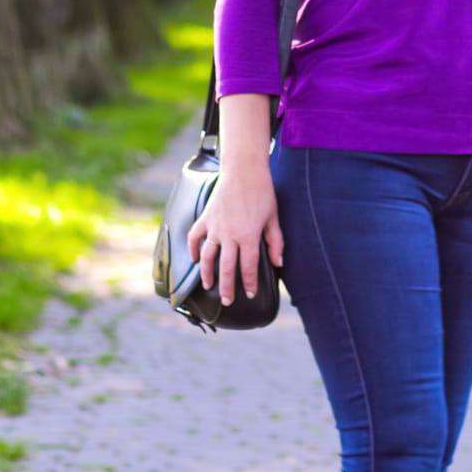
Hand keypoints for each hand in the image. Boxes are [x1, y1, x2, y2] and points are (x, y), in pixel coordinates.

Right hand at [185, 164, 282, 305]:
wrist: (244, 170)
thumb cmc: (262, 192)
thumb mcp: (273, 218)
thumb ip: (275, 242)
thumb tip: (279, 263)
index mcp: (248, 236)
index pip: (249, 267)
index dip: (250, 283)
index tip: (251, 294)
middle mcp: (230, 235)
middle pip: (227, 268)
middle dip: (227, 288)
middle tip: (228, 301)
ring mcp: (215, 227)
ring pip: (207, 257)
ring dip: (207, 274)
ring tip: (209, 286)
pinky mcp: (206, 218)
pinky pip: (195, 237)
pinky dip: (192, 249)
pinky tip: (194, 259)